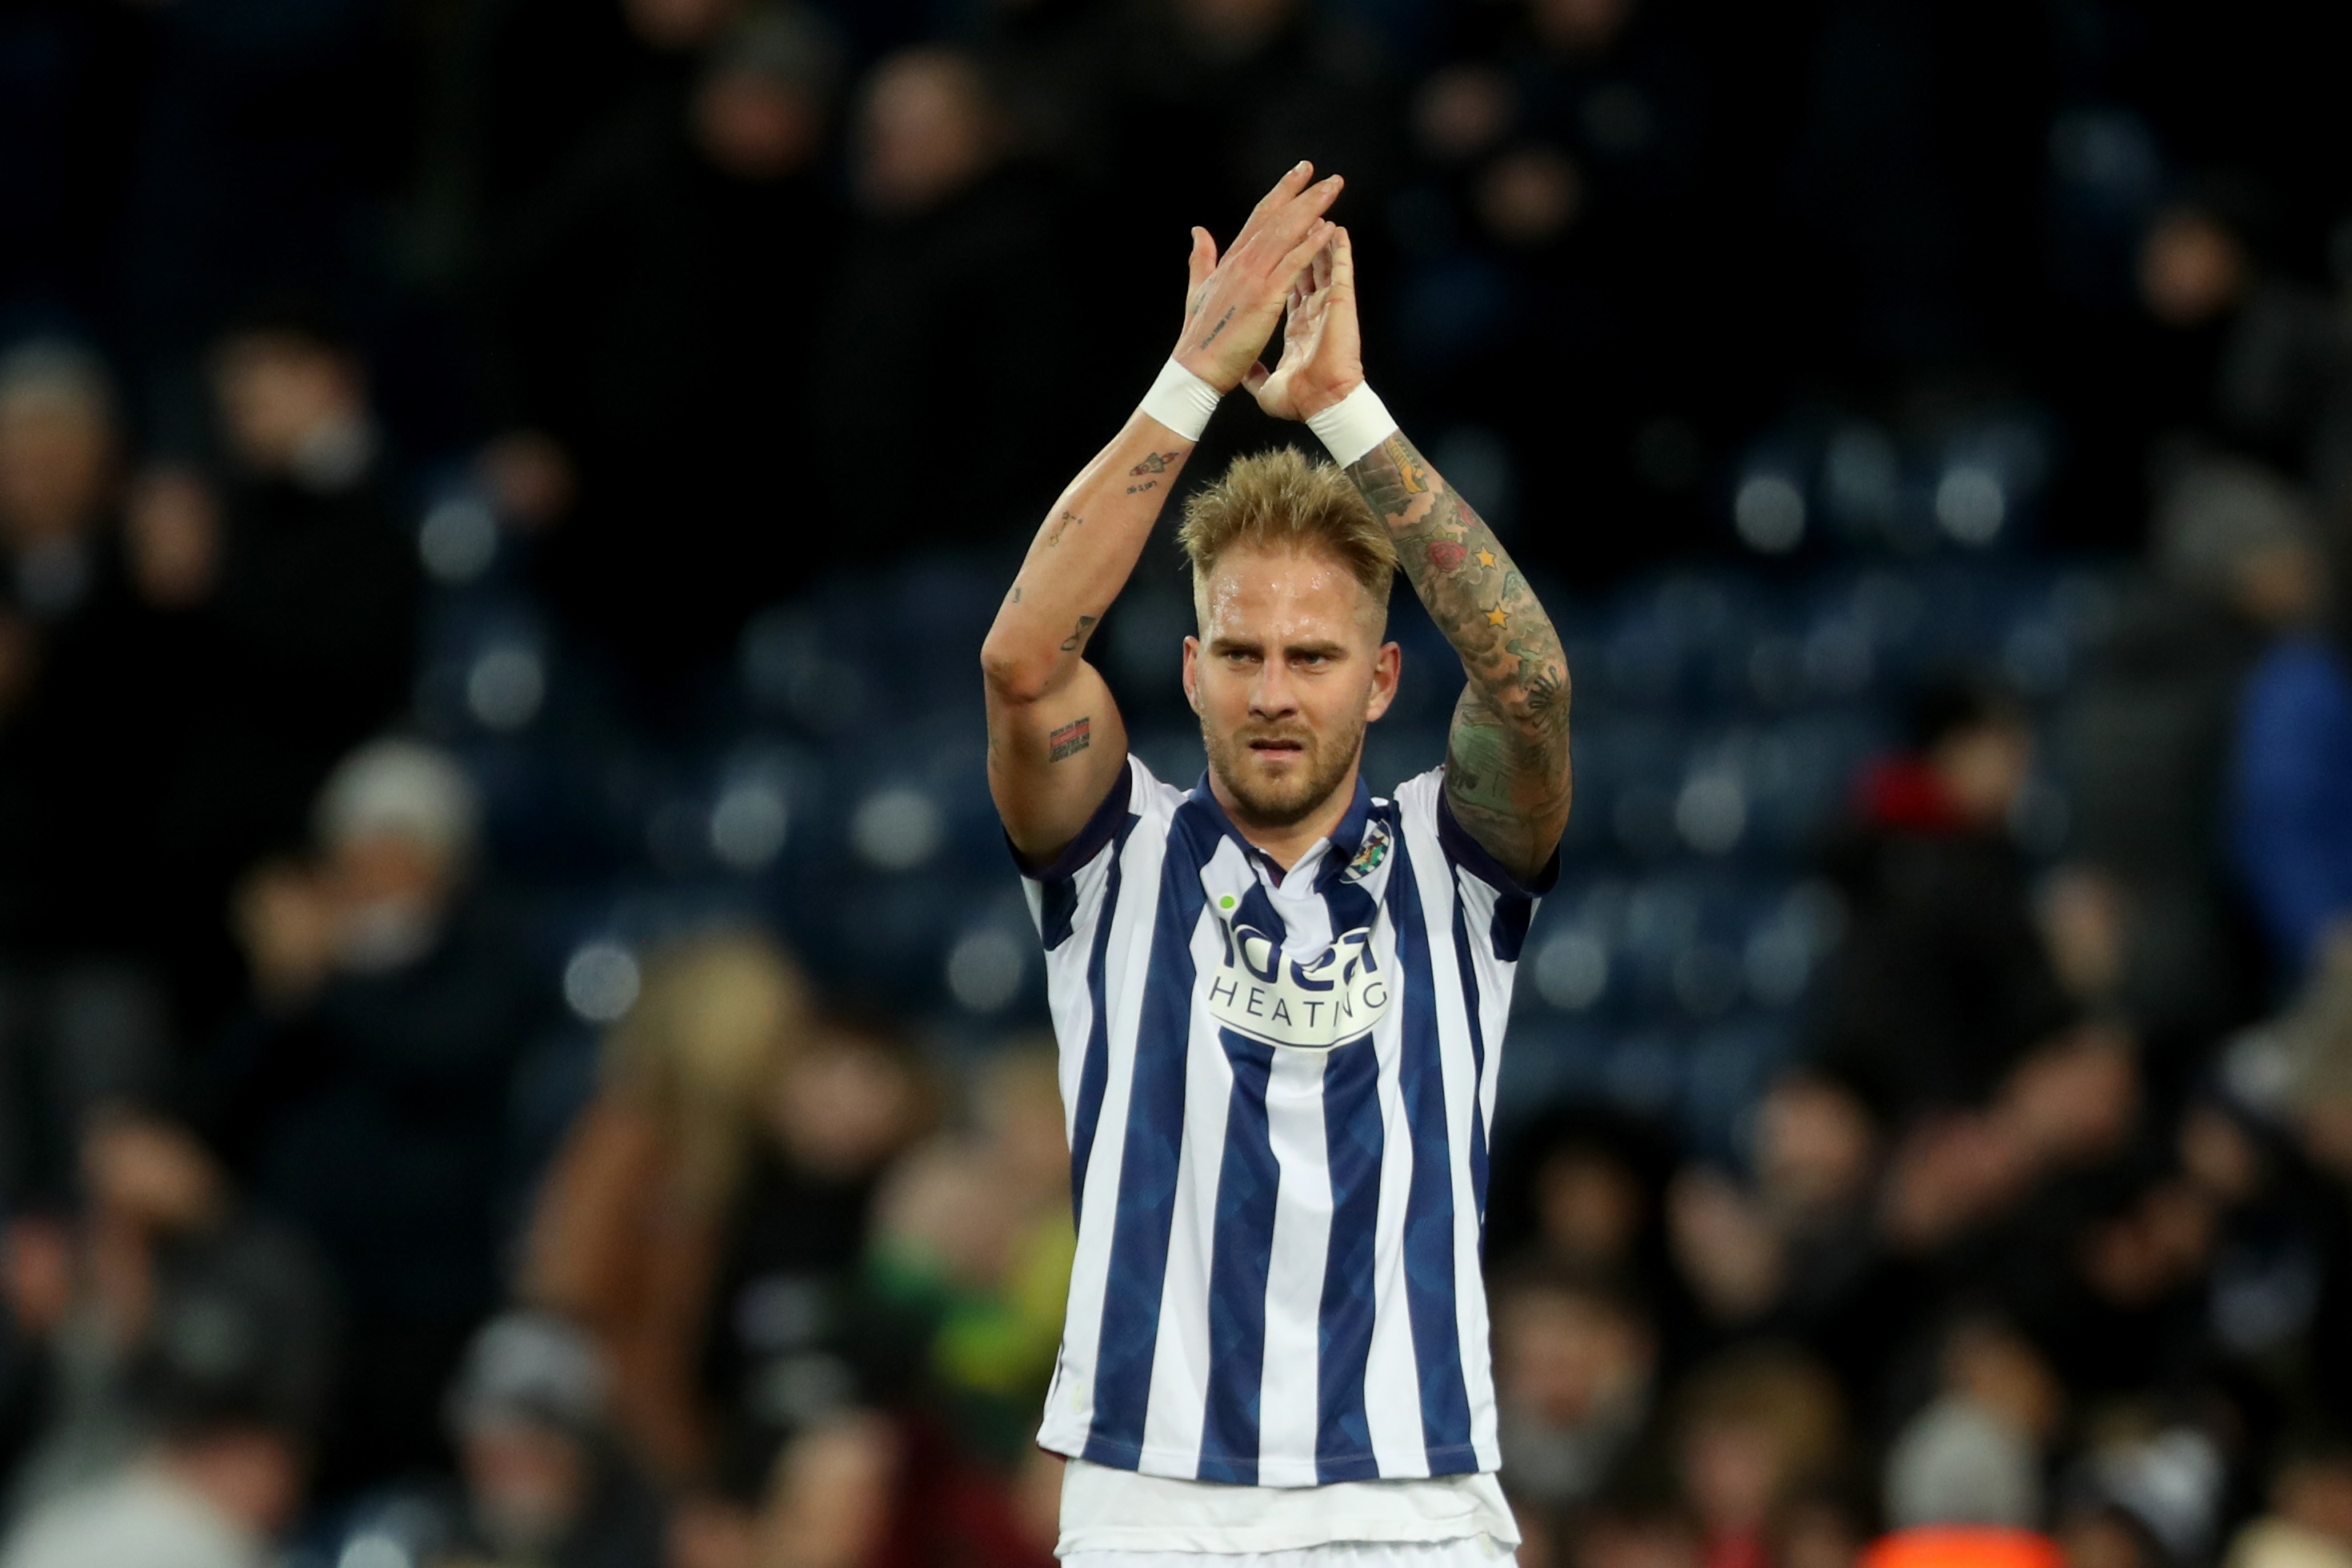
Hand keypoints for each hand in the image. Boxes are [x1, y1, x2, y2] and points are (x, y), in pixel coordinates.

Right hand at [1173, 162, 1343, 393]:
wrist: (1196, 368)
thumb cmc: (1200, 337)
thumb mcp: (1197, 289)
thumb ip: (1201, 258)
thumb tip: (1198, 231)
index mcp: (1231, 261)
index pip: (1260, 218)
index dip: (1281, 194)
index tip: (1299, 175)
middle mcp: (1242, 262)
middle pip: (1276, 218)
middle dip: (1302, 193)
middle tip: (1326, 175)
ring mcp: (1253, 277)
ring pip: (1286, 233)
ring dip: (1312, 208)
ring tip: (1333, 189)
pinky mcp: (1264, 296)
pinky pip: (1291, 264)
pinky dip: (1309, 244)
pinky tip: (1327, 228)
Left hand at [1247, 225, 1363, 421]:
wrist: (1320, 407)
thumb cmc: (1300, 399)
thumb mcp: (1265, 383)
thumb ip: (1255, 371)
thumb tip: (1245, 370)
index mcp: (1296, 322)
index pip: (1286, 280)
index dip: (1281, 260)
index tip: (1274, 242)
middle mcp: (1313, 308)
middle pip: (1302, 261)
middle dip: (1298, 234)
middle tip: (1296, 211)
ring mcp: (1327, 305)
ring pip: (1321, 260)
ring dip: (1318, 232)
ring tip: (1316, 207)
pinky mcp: (1339, 307)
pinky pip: (1339, 271)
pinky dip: (1337, 250)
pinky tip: (1335, 229)